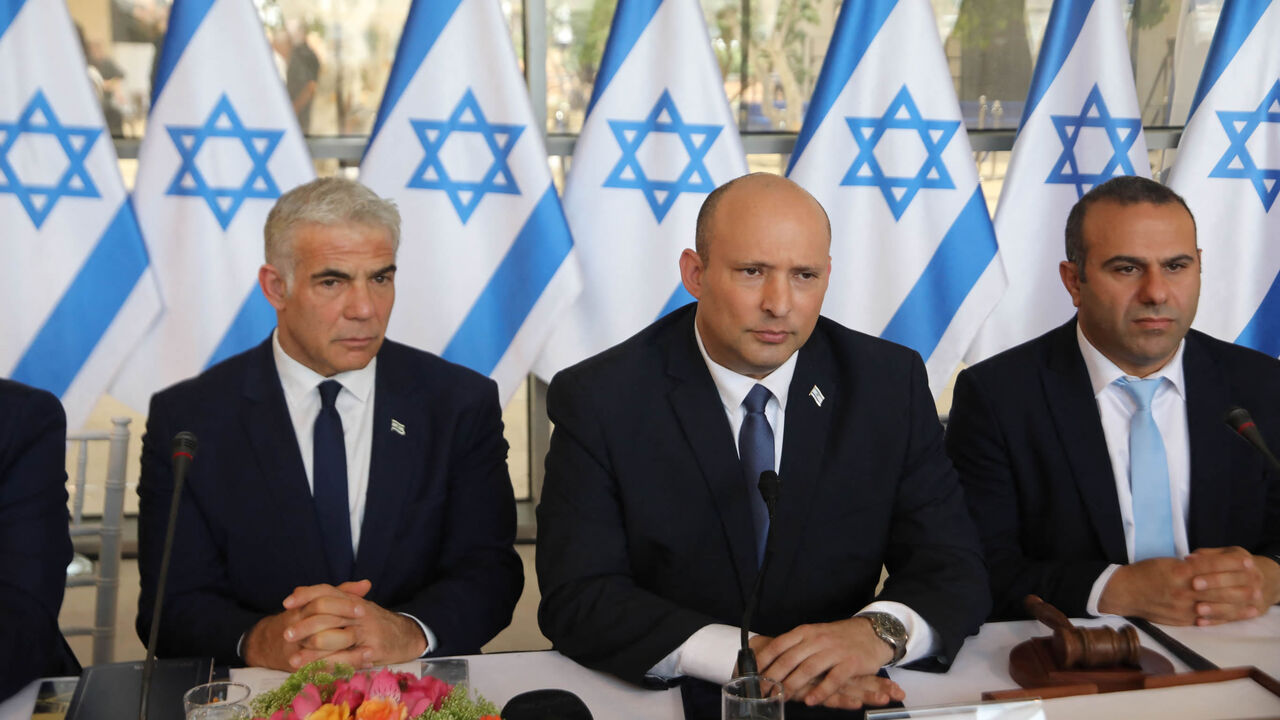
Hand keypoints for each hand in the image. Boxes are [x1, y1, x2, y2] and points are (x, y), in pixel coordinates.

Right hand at [243, 580, 370, 670]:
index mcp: (300, 610)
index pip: (320, 604)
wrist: (267, 644)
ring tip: (370, 653)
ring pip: (322, 651)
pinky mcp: (298, 667)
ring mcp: (296, 649)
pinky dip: (342, 668)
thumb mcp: (315, 602)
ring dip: (348, 654)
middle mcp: (296, 628)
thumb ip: (341, 592)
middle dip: (345, 630)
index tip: (362, 609)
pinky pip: (322, 669)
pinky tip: (360, 666)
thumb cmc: (298, 620)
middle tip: (367, 633)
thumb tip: (366, 584)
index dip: (342, 606)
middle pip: (321, 626)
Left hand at [283, 580, 427, 668]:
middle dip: (304, 625)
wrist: (407, 636)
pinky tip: (314, 672)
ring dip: (312, 652)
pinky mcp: (373, 650)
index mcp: (353, 600)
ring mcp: (366, 631)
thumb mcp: (355, 607)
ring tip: (293, 660)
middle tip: (286, 634)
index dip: (306, 595)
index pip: (326, 591)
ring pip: (334, 638)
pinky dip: (329, 666)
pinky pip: (346, 659)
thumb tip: (297, 591)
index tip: (286, 603)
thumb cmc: (374, 623)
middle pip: (327, 613)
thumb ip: (330, 599)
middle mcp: (359, 612)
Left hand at [754, 617, 903, 708]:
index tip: (750, 673)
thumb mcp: (815, 635)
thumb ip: (797, 646)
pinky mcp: (850, 663)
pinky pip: (833, 679)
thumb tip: (771, 661)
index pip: (779, 645)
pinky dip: (821, 691)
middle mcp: (817, 639)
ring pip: (808, 669)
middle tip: (761, 691)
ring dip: (792, 685)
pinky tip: (810, 701)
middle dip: (772, 677)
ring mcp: (834, 651)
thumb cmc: (839, 637)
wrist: (872, 632)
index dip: (763, 660)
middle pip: (789, 659)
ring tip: (779, 697)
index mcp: (806, 632)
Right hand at [1098, 548, 1271, 624]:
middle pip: (1218, 588)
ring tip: (1254, 602)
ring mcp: (1182, 607)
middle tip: (1259, 583)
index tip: (1247, 560)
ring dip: (1238, 604)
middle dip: (1241, 585)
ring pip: (1215, 605)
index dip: (1231, 563)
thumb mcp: (1166, 562)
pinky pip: (1206, 619)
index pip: (1211, 565)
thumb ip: (1188, 566)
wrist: (1124, 592)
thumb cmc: (1145, 573)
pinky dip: (1222, 617)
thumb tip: (1210, 566)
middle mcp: (1182, 590)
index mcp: (1178, 571)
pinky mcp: (1181, 619)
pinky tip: (1235, 616)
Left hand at [1185, 547, 1276, 623]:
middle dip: (1213, 587)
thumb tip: (1188, 560)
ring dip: (1216, 608)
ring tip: (1198, 609)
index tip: (1194, 579)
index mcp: (1244, 562)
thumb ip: (1207, 555)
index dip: (1210, 572)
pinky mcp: (1252, 611)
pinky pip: (1233, 618)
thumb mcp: (1225, 554)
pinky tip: (1201, 621)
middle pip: (1233, 585)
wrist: (1265, 580)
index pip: (1227, 566)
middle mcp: (1253, 579)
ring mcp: (1255, 597)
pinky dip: (1216, 621)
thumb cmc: (1235, 565)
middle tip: (1194, 589)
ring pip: (1235, 605)